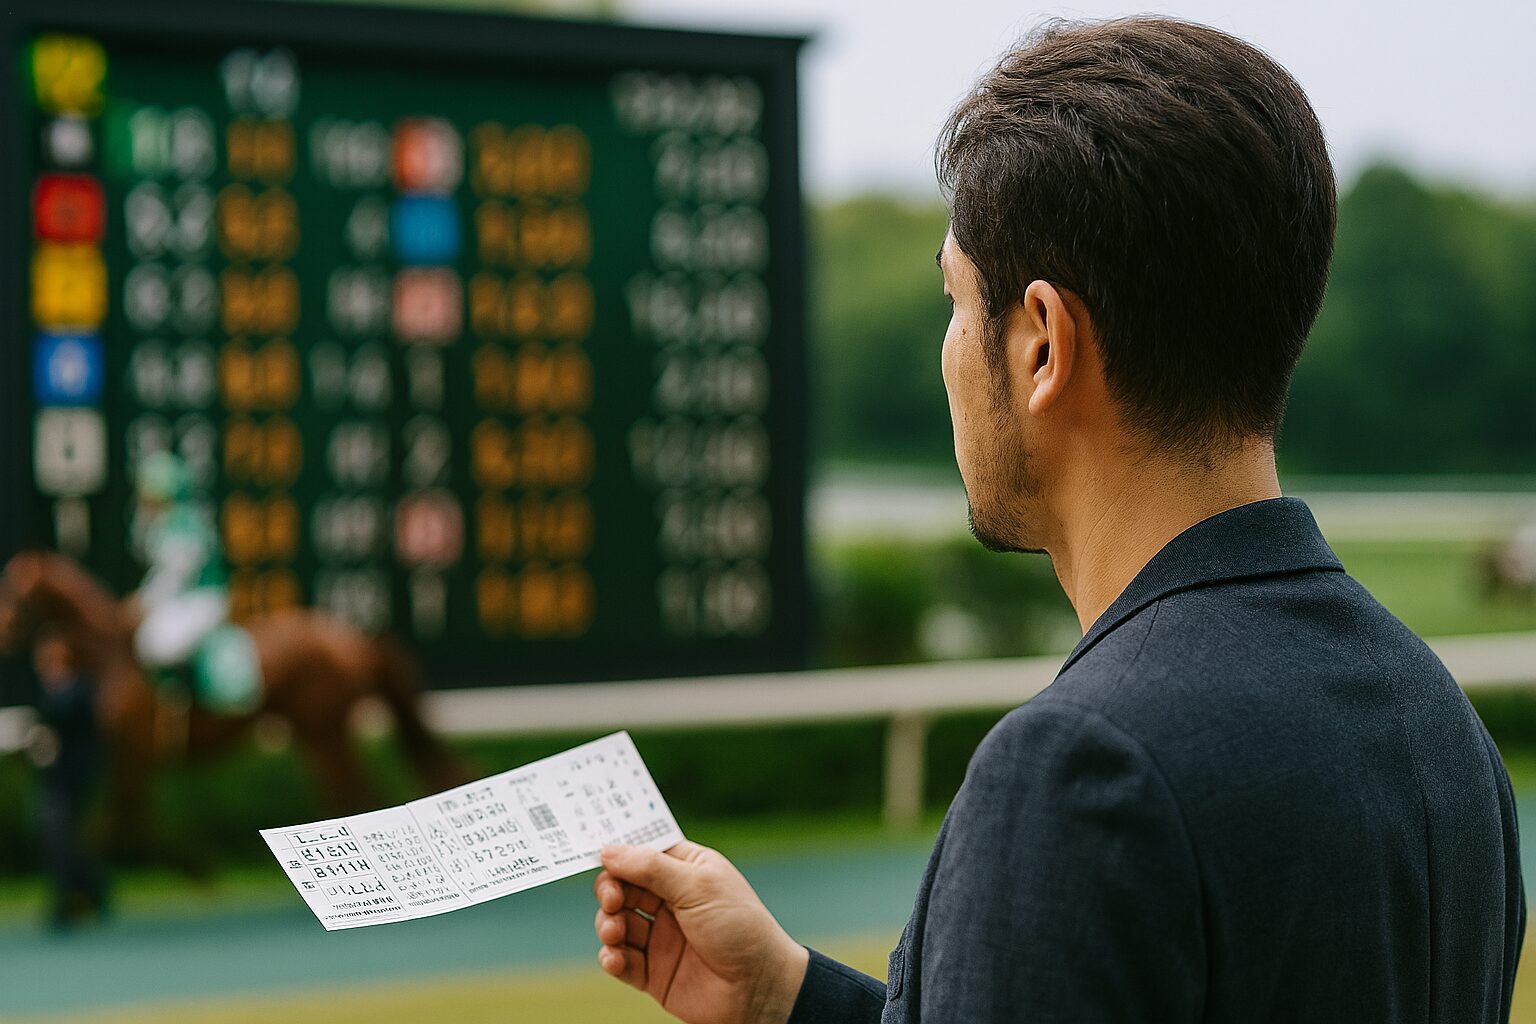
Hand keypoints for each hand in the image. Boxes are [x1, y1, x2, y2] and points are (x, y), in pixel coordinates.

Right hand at [594, 841, 809, 1023]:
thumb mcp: (698, 886)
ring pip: (616, 922)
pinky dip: (612, 957)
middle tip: (612, 900)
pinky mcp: (654, 972)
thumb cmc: (740, 927)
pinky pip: (621, 960)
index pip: (644, 853)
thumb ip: (651, 868)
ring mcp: (661, 937)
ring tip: (615, 932)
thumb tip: (609, 851)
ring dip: (608, 925)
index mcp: (686, 871)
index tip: (600, 854)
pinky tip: (615, 958)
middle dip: (610, 891)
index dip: (620, 853)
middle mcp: (671, 901)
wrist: (760, 988)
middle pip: (623, 887)